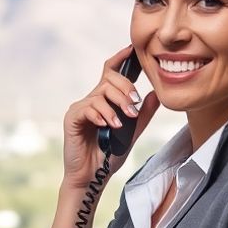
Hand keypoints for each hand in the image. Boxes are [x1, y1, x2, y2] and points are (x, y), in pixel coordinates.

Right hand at [61, 45, 160, 190]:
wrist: (92, 177)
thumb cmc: (109, 156)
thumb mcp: (132, 133)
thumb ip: (142, 115)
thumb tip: (155, 95)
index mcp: (105, 100)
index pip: (110, 71)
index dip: (120, 58)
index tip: (132, 50)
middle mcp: (91, 100)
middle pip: (109, 80)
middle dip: (125, 90)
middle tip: (133, 107)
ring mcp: (81, 108)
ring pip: (101, 94)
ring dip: (116, 107)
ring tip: (122, 123)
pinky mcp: (72, 118)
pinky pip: (88, 108)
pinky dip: (101, 116)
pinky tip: (108, 126)